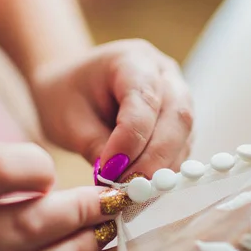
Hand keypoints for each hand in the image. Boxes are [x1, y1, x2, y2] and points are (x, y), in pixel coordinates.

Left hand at [31, 39, 193, 180]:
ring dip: (163, 167)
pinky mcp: (179, 118)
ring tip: (135, 192)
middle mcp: (164, 72)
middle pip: (177, 116)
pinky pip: (182, 145)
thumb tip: (120, 182)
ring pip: (185, 133)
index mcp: (132, 59)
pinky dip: (165, 168)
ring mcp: (177, 93)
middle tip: (131, 190)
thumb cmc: (66, 96)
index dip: (131, 140)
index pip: (144, 100)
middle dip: (156, 158)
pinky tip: (144, 185)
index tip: (109, 171)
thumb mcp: (68, 120)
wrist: (71, 86)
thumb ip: (96, 147)